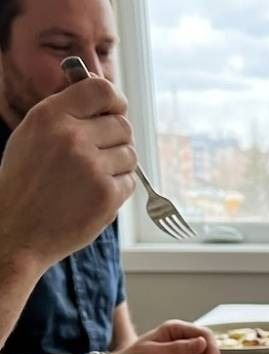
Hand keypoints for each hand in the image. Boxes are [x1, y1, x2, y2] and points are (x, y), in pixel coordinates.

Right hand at [0, 77, 135, 275]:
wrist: (17, 228)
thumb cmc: (25, 182)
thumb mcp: (33, 134)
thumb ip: (65, 114)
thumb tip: (102, 98)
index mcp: (51, 117)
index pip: (101, 89)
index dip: (115, 100)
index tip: (116, 109)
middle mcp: (73, 138)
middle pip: (122, 125)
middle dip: (116, 138)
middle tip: (100, 153)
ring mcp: (92, 168)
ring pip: (130, 155)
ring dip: (118, 165)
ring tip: (91, 177)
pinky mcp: (107, 195)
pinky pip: (130, 182)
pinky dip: (118, 188)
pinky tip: (93, 194)